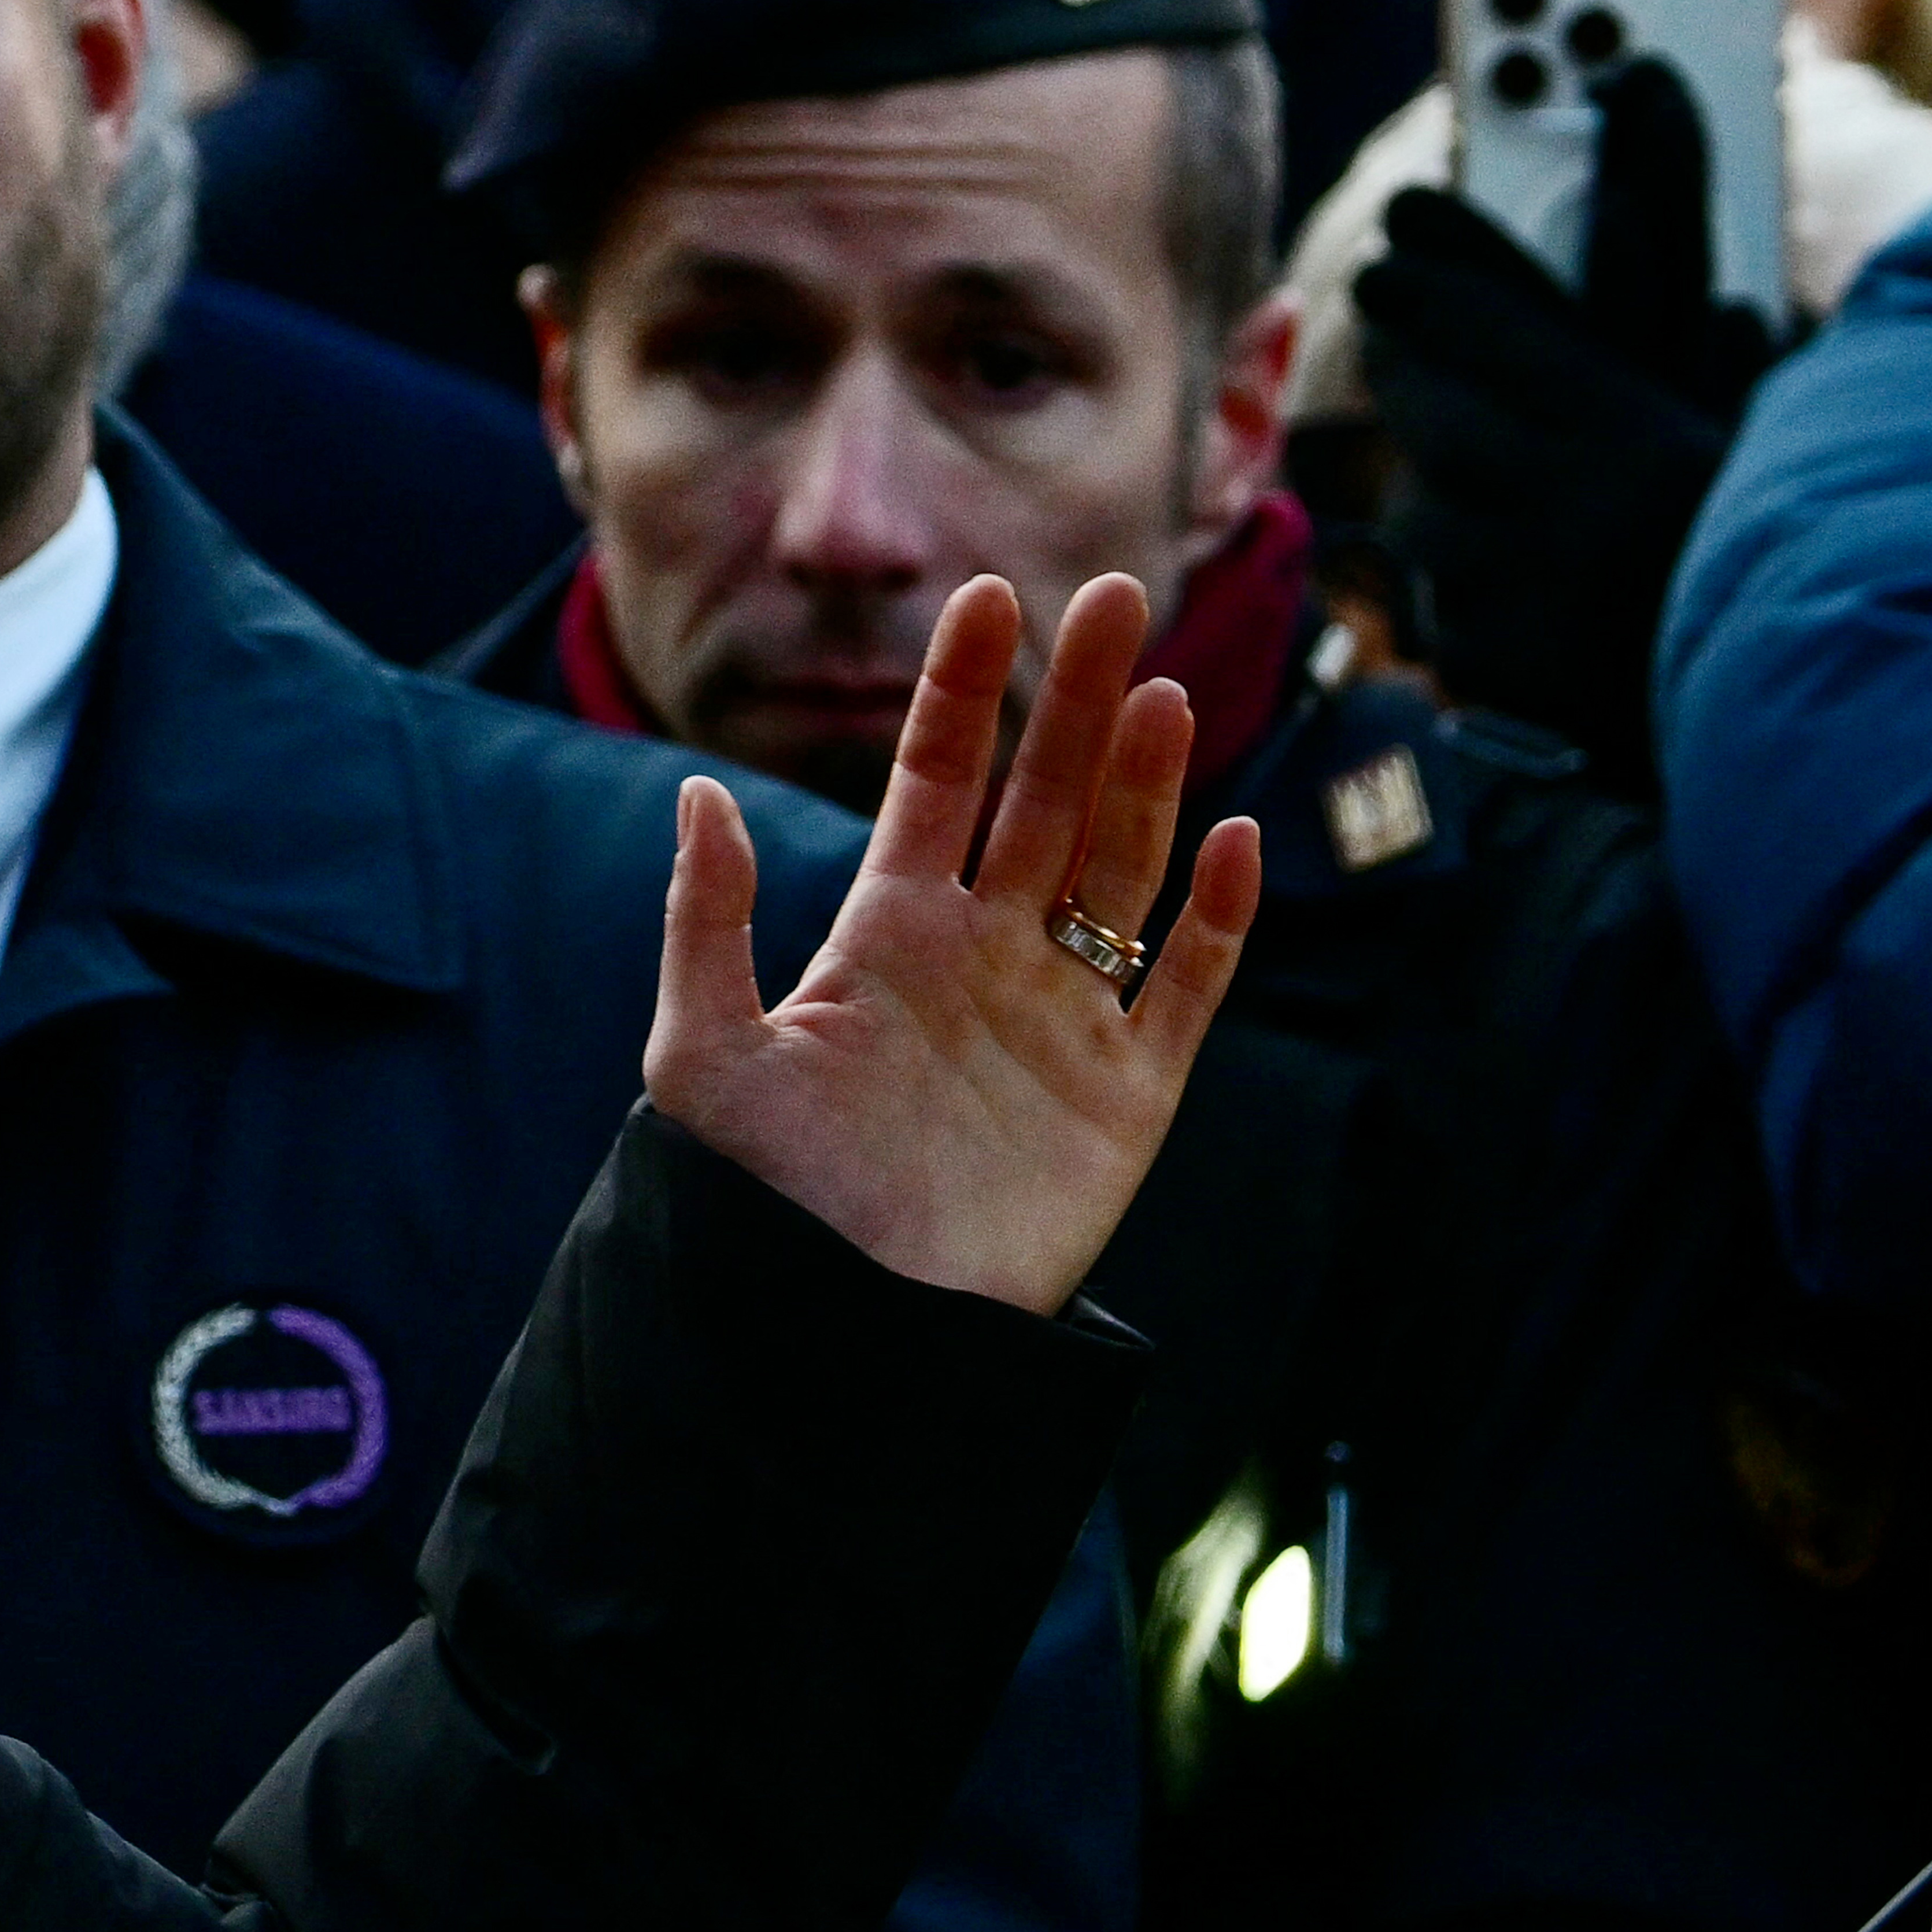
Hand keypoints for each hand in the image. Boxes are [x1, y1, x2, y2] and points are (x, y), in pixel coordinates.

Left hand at [647, 573, 1262, 1313]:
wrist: (848, 1336)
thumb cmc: (763, 1211)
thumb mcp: (703, 1063)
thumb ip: (705, 927)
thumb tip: (697, 793)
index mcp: (889, 937)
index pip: (938, 781)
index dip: (966, 690)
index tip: (989, 594)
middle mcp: (985, 959)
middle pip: (1048, 800)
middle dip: (1082, 700)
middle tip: (1116, 596)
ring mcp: (1062, 1020)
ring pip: (1122, 872)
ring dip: (1148, 783)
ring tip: (1165, 693)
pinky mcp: (1125, 1096)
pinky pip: (1186, 988)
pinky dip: (1217, 920)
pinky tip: (1234, 840)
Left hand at [1353, 60, 1777, 794]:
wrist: (1811, 721)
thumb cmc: (1796, 552)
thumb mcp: (1774, 430)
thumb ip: (1722, 335)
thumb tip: (1703, 235)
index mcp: (1645, 442)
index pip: (1510, 335)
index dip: (1444, 279)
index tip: (1395, 236)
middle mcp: (1571, 517)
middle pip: (1445, 415)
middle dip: (1415, 360)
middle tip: (1393, 319)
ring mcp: (1524, 602)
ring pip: (1429, 513)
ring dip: (1440, 485)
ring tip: (1472, 470)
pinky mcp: (1497, 677)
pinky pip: (1444, 607)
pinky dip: (1464, 586)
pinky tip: (1504, 581)